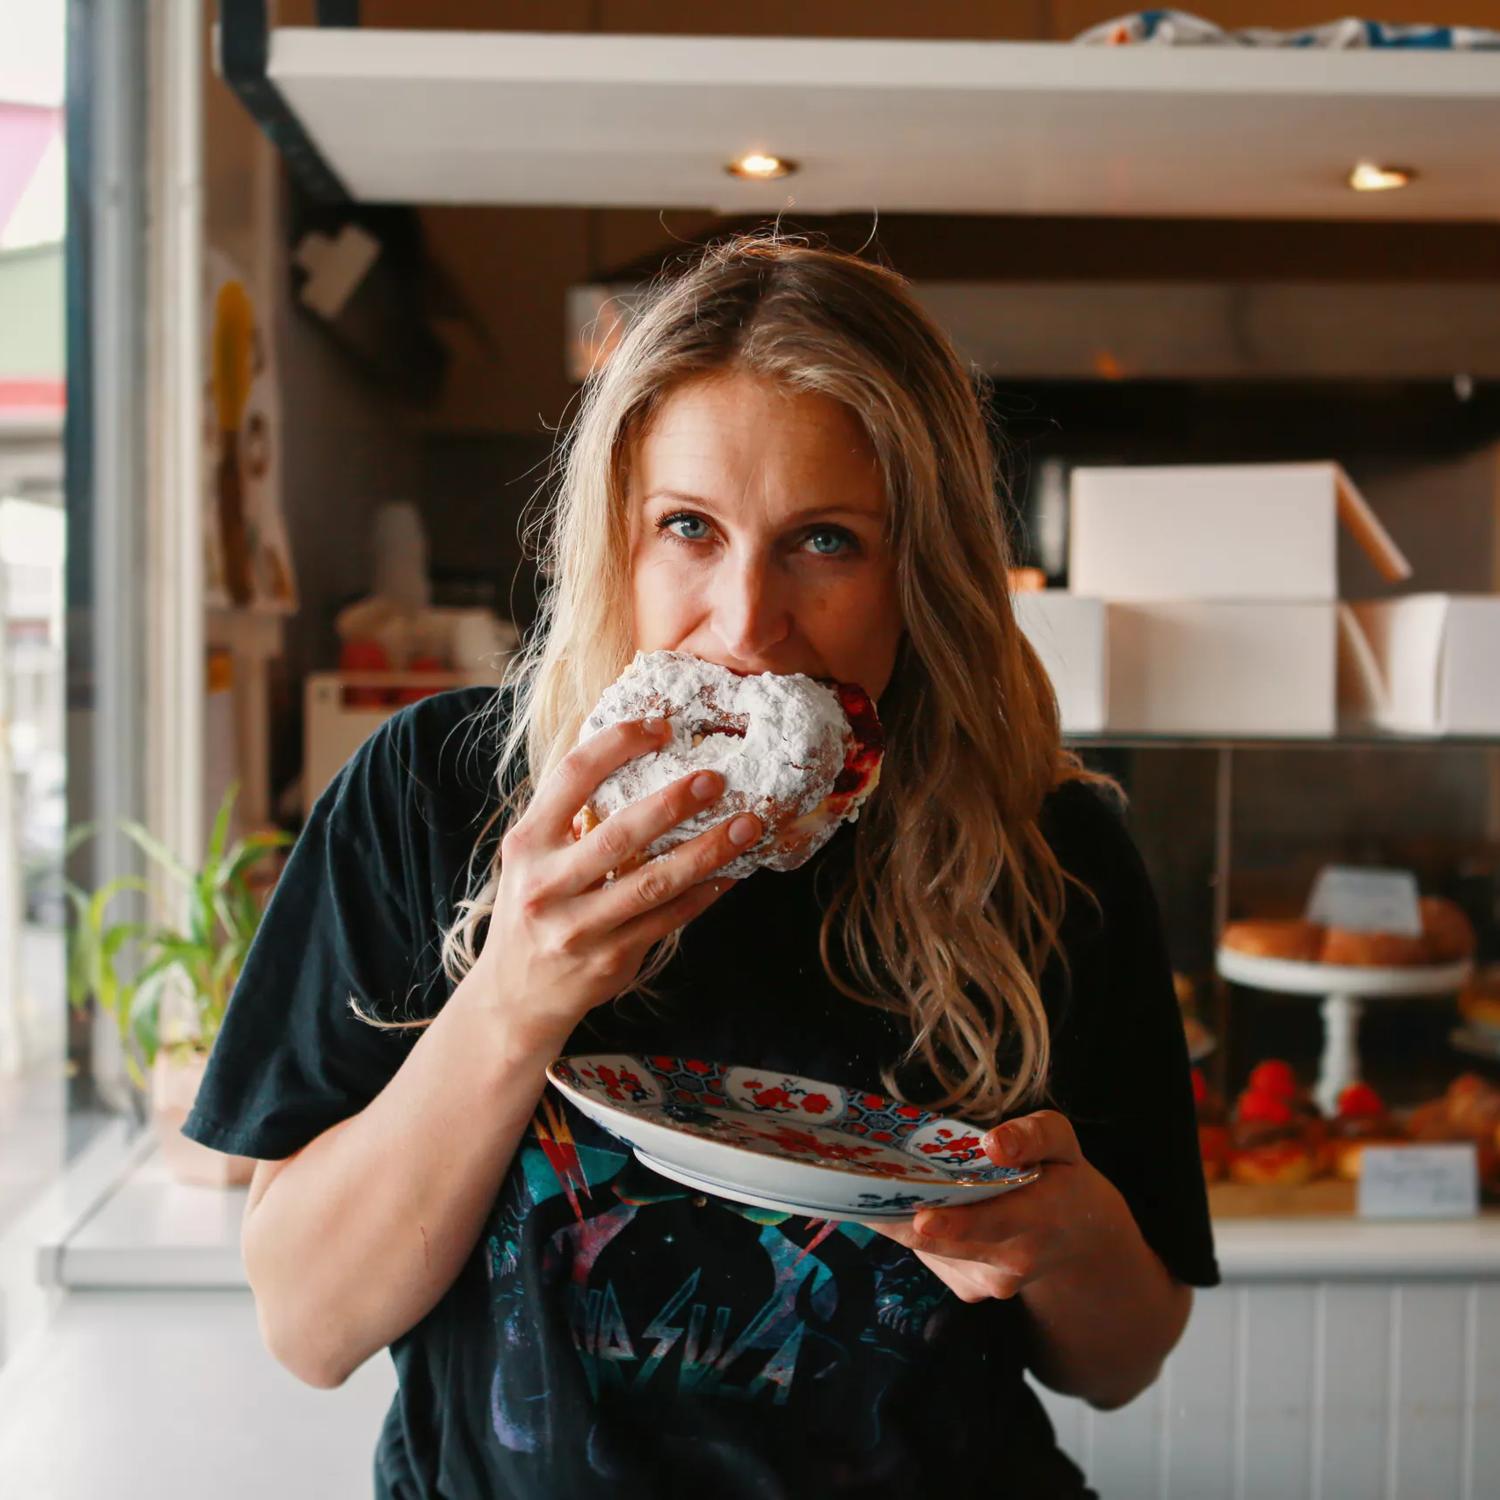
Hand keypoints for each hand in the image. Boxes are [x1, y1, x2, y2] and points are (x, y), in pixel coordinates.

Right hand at [473, 716, 760, 1042]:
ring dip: (707, 851)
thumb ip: (569, 814)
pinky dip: (705, 893)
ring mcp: (580, 926)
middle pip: (619, 834)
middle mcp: (548, 884)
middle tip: (716, 778)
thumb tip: (634, 757)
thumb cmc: (533, 906)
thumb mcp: (532, 856)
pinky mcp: (611, 957)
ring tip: (747, 825)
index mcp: (528, 843)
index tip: (660, 726)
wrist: (514, 994)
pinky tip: (732, 871)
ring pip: (654, 883)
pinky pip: (669, 919)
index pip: (571, 777)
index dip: (617, 744)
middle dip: (673, 803)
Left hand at [867, 1110, 1131, 1303]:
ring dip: (900, 1217)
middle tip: (862, 1183)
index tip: (922, 1217)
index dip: (955, 1223)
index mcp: (1040, 1218)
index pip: (994, 1223)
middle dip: (900, 1213)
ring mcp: (990, 1283)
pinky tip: (914, 1203)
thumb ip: (1034, 1135)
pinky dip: (915, 1230)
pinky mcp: (970, 1290)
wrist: (1081, 1238)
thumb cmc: (1063, 1177)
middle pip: (943, 1241)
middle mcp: (1013, 1260)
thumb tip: (993, 1143)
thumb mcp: (1061, 1142)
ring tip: (876, 1183)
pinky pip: (929, 1256)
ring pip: (927, 1248)